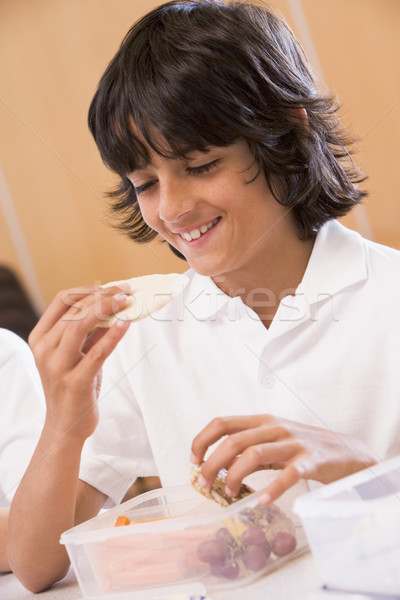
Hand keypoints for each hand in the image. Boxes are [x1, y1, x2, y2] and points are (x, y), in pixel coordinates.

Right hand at [29, 284, 130, 441]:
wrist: (65, 426)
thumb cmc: (72, 385)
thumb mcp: (76, 354)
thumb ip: (89, 332)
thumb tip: (113, 305)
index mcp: (40, 338)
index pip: (61, 301)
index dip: (87, 289)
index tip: (111, 285)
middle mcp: (44, 350)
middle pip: (74, 310)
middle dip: (102, 296)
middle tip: (126, 290)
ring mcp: (57, 367)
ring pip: (79, 326)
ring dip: (106, 309)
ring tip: (126, 301)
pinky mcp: (75, 382)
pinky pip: (97, 353)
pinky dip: (113, 334)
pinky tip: (126, 323)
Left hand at [190, 414, 378, 502]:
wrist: (344, 451)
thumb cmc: (301, 448)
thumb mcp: (271, 442)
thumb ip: (247, 449)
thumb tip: (215, 464)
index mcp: (261, 420)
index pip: (222, 422)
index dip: (202, 439)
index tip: (193, 460)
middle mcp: (274, 427)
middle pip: (233, 440)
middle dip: (212, 463)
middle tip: (204, 483)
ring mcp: (293, 443)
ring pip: (254, 454)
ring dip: (234, 475)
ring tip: (227, 493)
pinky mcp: (311, 461)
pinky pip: (288, 474)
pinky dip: (272, 488)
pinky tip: (262, 500)